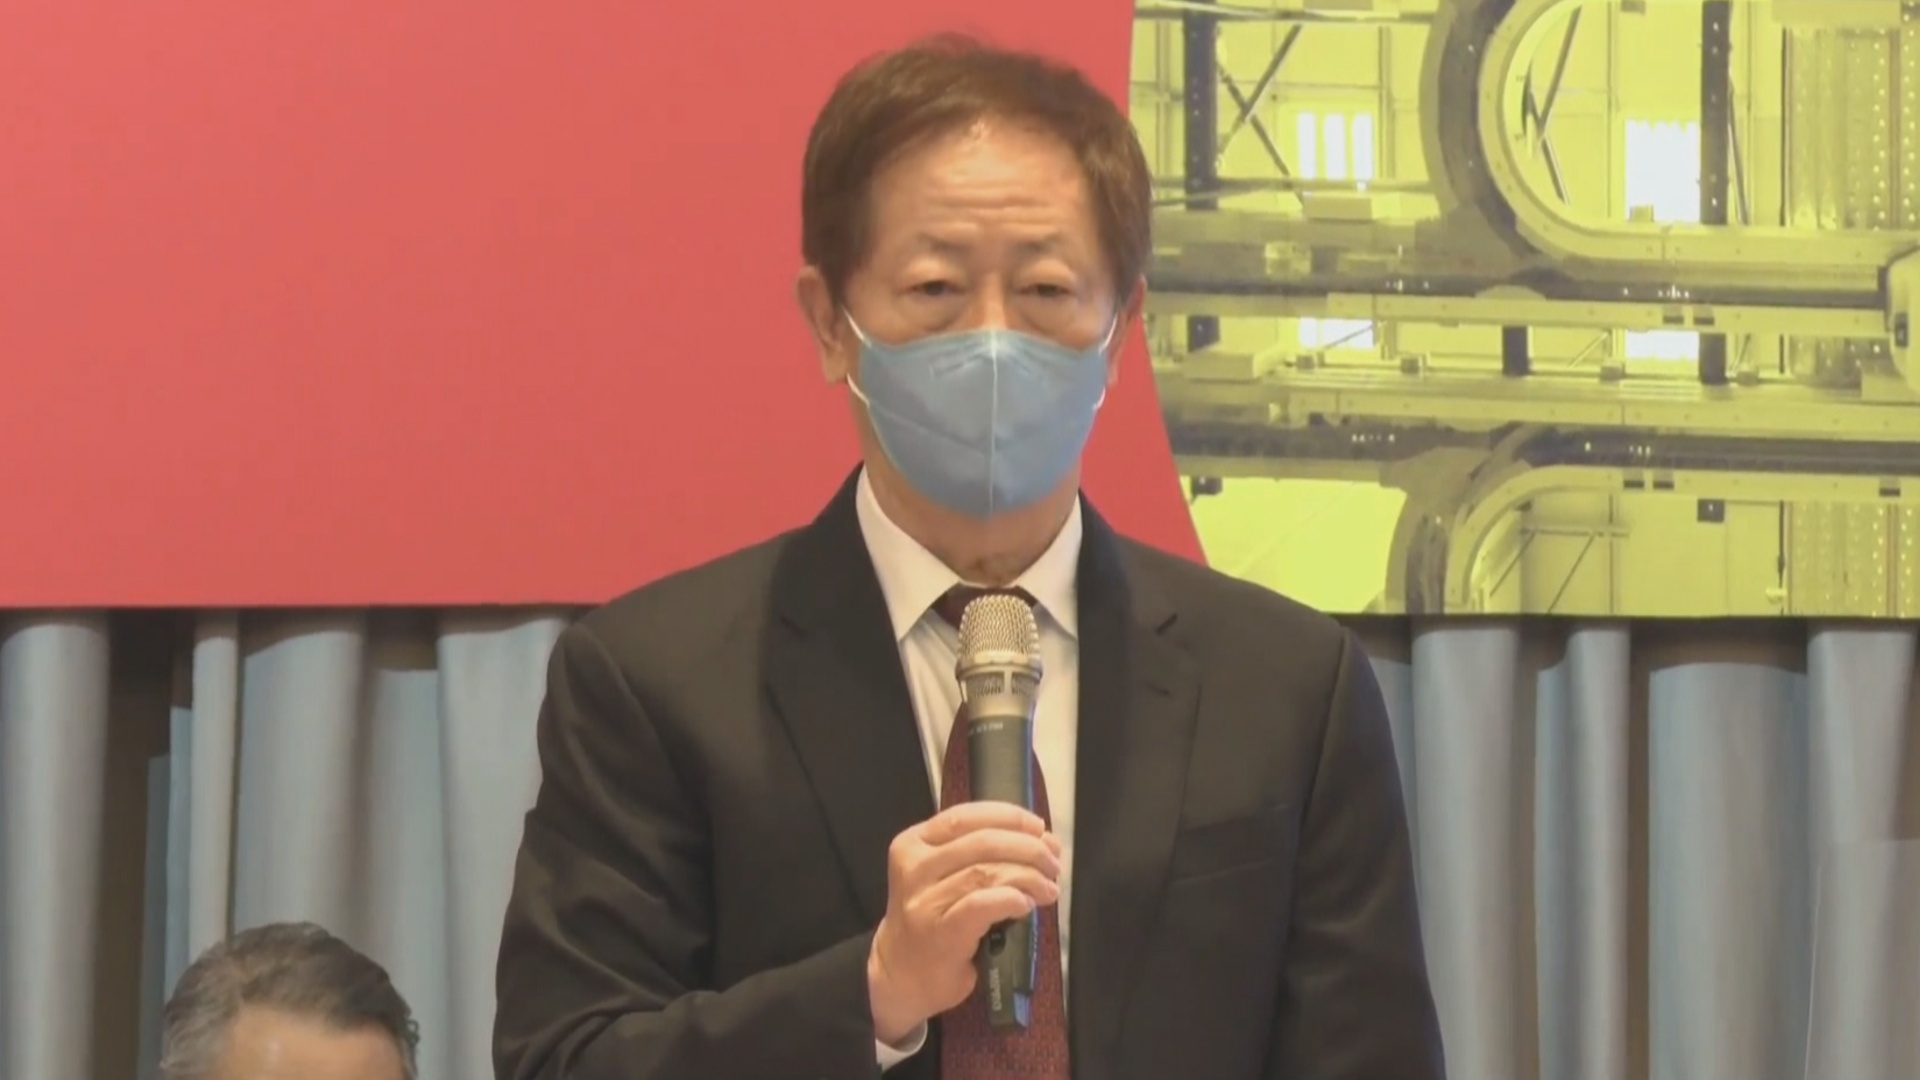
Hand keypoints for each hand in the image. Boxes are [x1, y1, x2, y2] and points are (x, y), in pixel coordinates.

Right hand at [867, 802, 1061, 1043]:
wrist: (902, 973)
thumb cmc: (932, 919)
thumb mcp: (944, 874)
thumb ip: (984, 853)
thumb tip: (1044, 840)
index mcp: (914, 843)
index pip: (965, 816)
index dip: (1008, 817)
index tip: (1039, 828)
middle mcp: (914, 867)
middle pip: (981, 842)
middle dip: (1027, 848)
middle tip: (1052, 863)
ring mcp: (924, 901)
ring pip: (985, 873)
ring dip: (1027, 877)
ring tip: (1047, 888)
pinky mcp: (940, 932)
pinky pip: (983, 905)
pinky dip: (1011, 899)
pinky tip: (1026, 905)